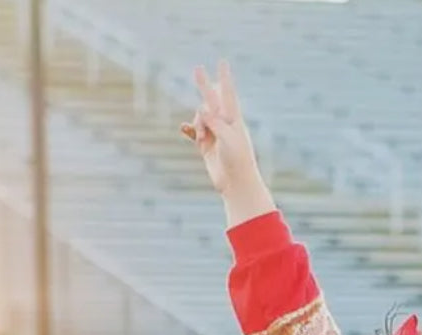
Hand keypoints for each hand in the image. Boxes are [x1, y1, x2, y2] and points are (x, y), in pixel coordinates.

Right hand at [181, 61, 263, 204]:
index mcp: (233, 119)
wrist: (236, 184)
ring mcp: (214, 134)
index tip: (222, 62)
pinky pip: (194, 133)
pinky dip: (190, 130)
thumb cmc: (237, 160)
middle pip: (211, 99)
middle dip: (204, 85)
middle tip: (197, 68)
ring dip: (198, 124)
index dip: (224, 77)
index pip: (228, 93)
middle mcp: (224, 124)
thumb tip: (202, 111)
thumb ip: (215, 122)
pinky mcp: (206, 146)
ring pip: (199, 118)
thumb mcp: (228, 138)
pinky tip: (184, 129)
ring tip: (202, 138)